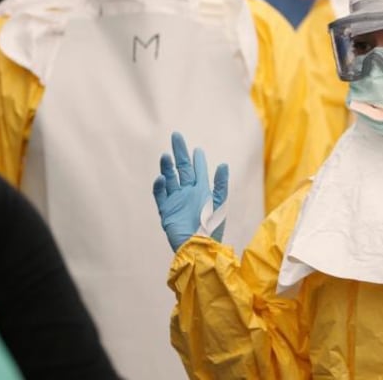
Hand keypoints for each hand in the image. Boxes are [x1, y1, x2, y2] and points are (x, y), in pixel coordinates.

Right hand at [153, 132, 228, 251]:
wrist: (197, 247)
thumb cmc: (211, 229)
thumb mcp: (219, 205)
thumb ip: (220, 185)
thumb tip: (223, 164)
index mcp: (202, 191)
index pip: (198, 170)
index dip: (197, 159)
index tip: (196, 148)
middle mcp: (188, 193)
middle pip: (182, 169)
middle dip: (179, 153)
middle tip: (176, 136)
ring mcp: (176, 201)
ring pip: (170, 179)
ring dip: (167, 166)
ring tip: (166, 155)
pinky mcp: (166, 211)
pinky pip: (160, 195)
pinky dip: (160, 185)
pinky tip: (161, 177)